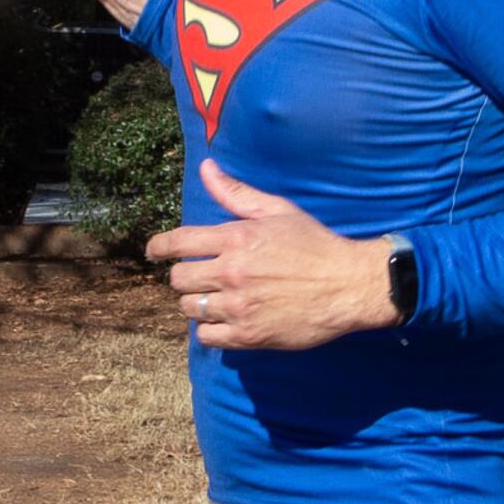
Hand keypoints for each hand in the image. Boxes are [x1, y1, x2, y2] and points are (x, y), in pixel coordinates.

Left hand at [153, 163, 400, 350]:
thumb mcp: (278, 211)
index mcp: (236, 238)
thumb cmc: (316, 245)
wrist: (349, 285)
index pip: (178, 242)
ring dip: (198, 304)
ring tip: (216, 300)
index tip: (154, 252)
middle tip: (200, 278)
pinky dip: (210, 329)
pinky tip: (225, 321)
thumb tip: (206, 167)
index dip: (159, 247)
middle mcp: (232, 272)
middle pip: (179, 279)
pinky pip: (207, 336)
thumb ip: (237, 193)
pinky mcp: (249, 335)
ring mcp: (239, 306)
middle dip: (185, 277)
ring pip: (190, 308)